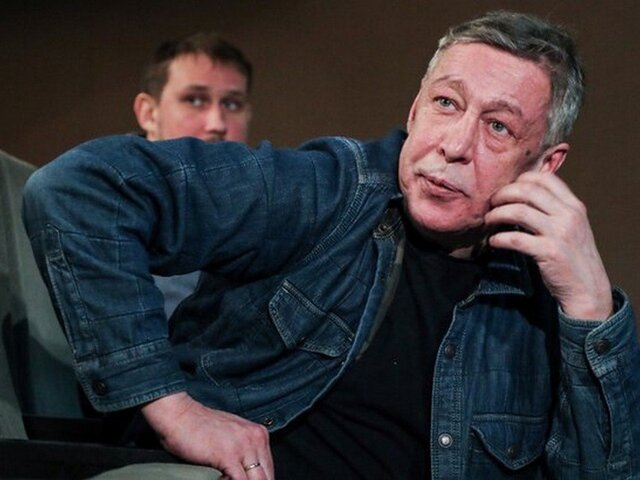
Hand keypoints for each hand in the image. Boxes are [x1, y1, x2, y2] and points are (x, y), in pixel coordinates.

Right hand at [142, 392, 273, 478]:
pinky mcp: (229, 455)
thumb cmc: (201, 426)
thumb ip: (245, 453)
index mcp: (259, 434)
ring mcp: (244, 447)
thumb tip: (250, 474)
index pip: (269, 470)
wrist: (180, 415)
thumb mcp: (233, 435)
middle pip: (267, 477)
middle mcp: (256, 438)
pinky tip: (219, 479)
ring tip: (226, 478)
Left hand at [485, 171, 612, 319]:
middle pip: (527, 190)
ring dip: (497, 214)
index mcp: (574, 206)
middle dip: (502, 194)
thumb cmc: (573, 257)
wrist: (588, 289)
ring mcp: (559, 233)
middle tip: (491, 204)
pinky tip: (494, 241)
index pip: (544, 178)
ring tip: (489, 220)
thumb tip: (519, 196)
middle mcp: (568, 215)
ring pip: (518, 211)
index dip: (520, 180)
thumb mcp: (571, 227)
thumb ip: (553, 210)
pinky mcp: (549, 252)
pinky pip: (514, 239)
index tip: (506, 191)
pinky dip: (498, 238)